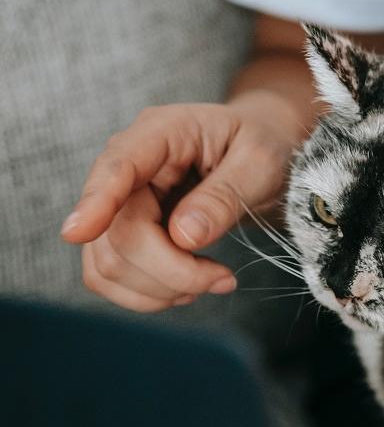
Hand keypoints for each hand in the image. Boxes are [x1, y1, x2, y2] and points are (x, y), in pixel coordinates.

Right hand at [61, 97, 297, 311]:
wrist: (263, 154)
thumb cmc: (263, 147)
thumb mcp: (261, 163)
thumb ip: (224, 196)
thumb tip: (184, 236)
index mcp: (163, 132)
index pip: (117, 166)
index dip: (96, 202)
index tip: (77, 233)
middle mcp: (131, 165)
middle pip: (117, 231)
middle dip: (170, 270)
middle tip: (223, 278)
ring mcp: (122, 201)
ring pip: (108, 262)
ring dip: (160, 288)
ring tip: (212, 281)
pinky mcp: (124, 232)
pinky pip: (111, 276)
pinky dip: (148, 295)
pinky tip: (188, 287)